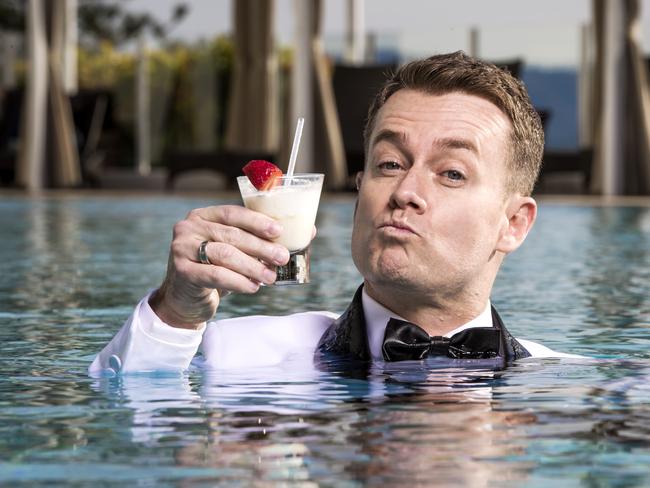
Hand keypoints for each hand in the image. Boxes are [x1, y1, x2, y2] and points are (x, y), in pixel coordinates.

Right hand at [149, 205, 290, 328]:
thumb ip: (262, 240)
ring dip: (252, 266)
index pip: (232, 213)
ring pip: (225, 254)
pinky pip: (215, 275)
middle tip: (282, 257)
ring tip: (270, 276)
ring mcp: (182, 248)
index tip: (279, 230)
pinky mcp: (182, 271)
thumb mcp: (235, 251)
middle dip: (261, 247)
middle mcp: (189, 228)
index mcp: (203, 216)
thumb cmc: (215, 270)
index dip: (257, 221)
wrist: (185, 299)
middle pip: (231, 235)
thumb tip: (309, 231)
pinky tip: (253, 287)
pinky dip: (238, 281)